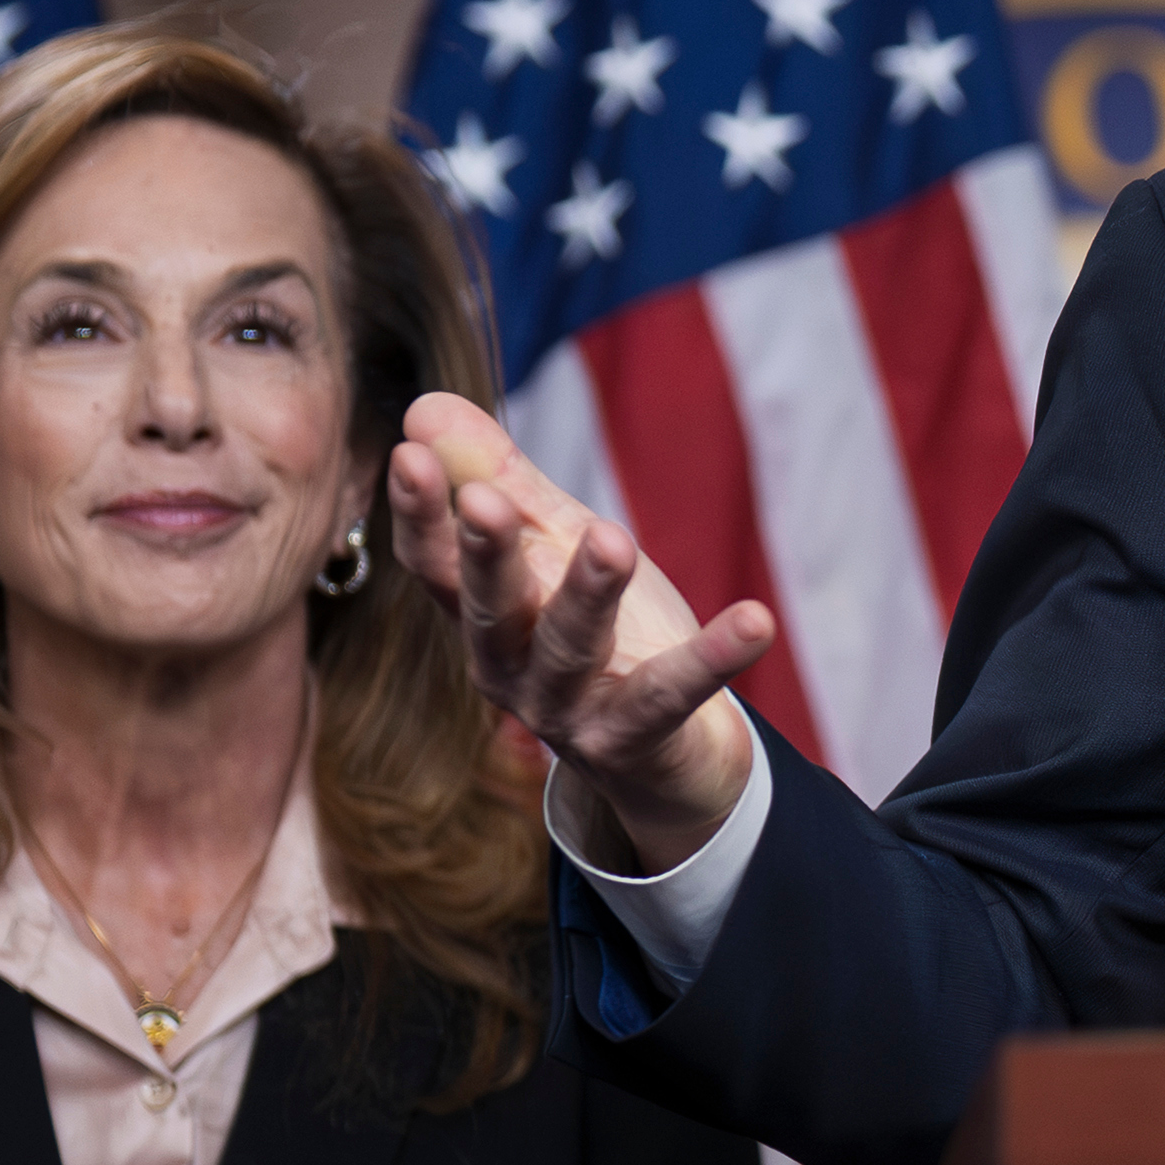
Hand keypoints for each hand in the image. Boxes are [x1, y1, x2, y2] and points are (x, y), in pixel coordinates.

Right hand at [381, 391, 773, 870]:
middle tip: (484, 501)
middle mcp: (508, 669)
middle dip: (485, 555)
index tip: (409, 452)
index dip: (420, 513)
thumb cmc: (602, 635)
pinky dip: (714, 657)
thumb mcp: (553, 551)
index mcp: (481, 617)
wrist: (665, 758)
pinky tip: (756, 618)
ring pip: (572, 647)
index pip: (434, 564)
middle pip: (488, 610)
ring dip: (590, 593)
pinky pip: (674, 693)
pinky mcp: (635, 739)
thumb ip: (501, 482)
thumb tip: (425, 406)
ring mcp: (568, 711)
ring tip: (613, 540)